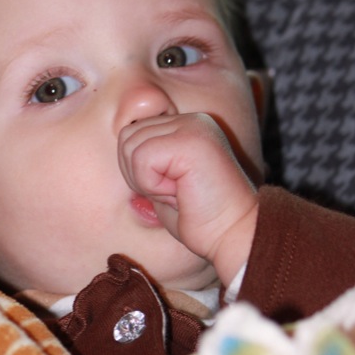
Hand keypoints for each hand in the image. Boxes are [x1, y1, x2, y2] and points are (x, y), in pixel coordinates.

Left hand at [118, 112, 258, 286]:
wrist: (233, 235)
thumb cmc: (201, 219)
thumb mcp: (164, 185)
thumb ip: (145, 163)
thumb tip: (121, 151)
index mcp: (186, 126)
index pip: (133, 134)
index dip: (140, 171)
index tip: (172, 190)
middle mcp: (191, 119)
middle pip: (127, 137)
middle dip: (139, 174)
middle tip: (174, 193)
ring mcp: (192, 126)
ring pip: (131, 146)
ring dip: (147, 180)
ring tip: (178, 192)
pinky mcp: (190, 140)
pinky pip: (142, 159)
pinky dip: (152, 184)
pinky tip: (179, 193)